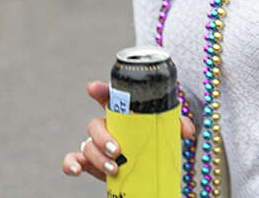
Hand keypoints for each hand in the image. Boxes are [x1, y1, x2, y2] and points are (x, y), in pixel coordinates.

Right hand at [61, 81, 193, 180]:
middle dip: (103, 138)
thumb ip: (178, 125)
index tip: (92, 88)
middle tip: (118, 150)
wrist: (149, 162)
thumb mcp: (168, 129)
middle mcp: (107, 125)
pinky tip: (77, 169)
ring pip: (86, 145)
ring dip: (97, 157)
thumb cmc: (155, 137)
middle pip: (95, 125)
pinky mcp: (91, 163)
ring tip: (114, 168)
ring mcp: (97, 145)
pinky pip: (73, 160)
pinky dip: (71, 164)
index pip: (110, 96)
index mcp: (123, 112)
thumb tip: (188, 131)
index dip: (101, 90)